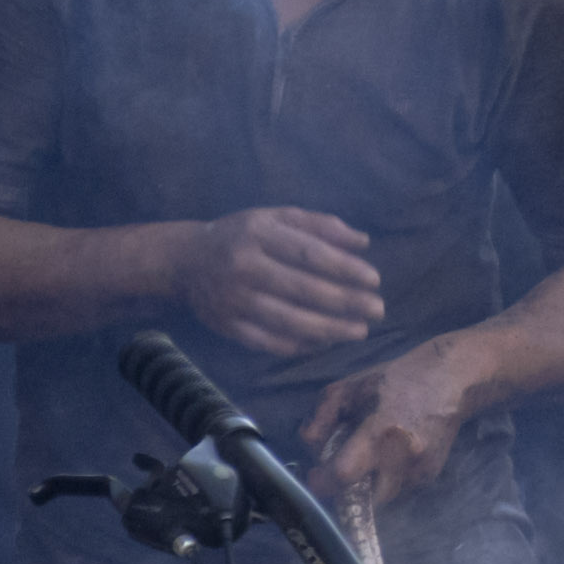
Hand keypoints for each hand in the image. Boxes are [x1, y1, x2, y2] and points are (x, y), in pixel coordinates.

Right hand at [183, 204, 384, 360]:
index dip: (344, 268)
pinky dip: (299, 345)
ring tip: (358, 331)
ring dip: (329, 329)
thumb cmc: (242, 235)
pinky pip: (268, 341)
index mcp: (258, 233)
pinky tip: (324, 342)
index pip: (309, 253)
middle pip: (302, 289)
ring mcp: (232, 300)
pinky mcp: (226, 326)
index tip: (374, 280)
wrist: (186, 261)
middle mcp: (243, 267)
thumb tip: (363, 243)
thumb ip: (320, 226)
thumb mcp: (276, 218)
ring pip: (288, 320)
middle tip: (377, 310)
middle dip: (345, 302)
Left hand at [309, 352, 471, 520]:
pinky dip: (388, 480)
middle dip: (347, 492)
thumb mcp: (349, 388)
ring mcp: (420, 468)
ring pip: (383, 498)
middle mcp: (402, 457)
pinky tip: (390, 456)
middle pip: (364, 500)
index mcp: (378, 432)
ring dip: (368, 487)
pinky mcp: (431, 474)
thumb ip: (321, 417)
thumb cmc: (394, 381)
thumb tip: (309, 446)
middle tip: (340, 473)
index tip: (316, 476)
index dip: (323, 482)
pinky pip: (400, 490)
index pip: (344, 475)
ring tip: (368, 460)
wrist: (450, 379)